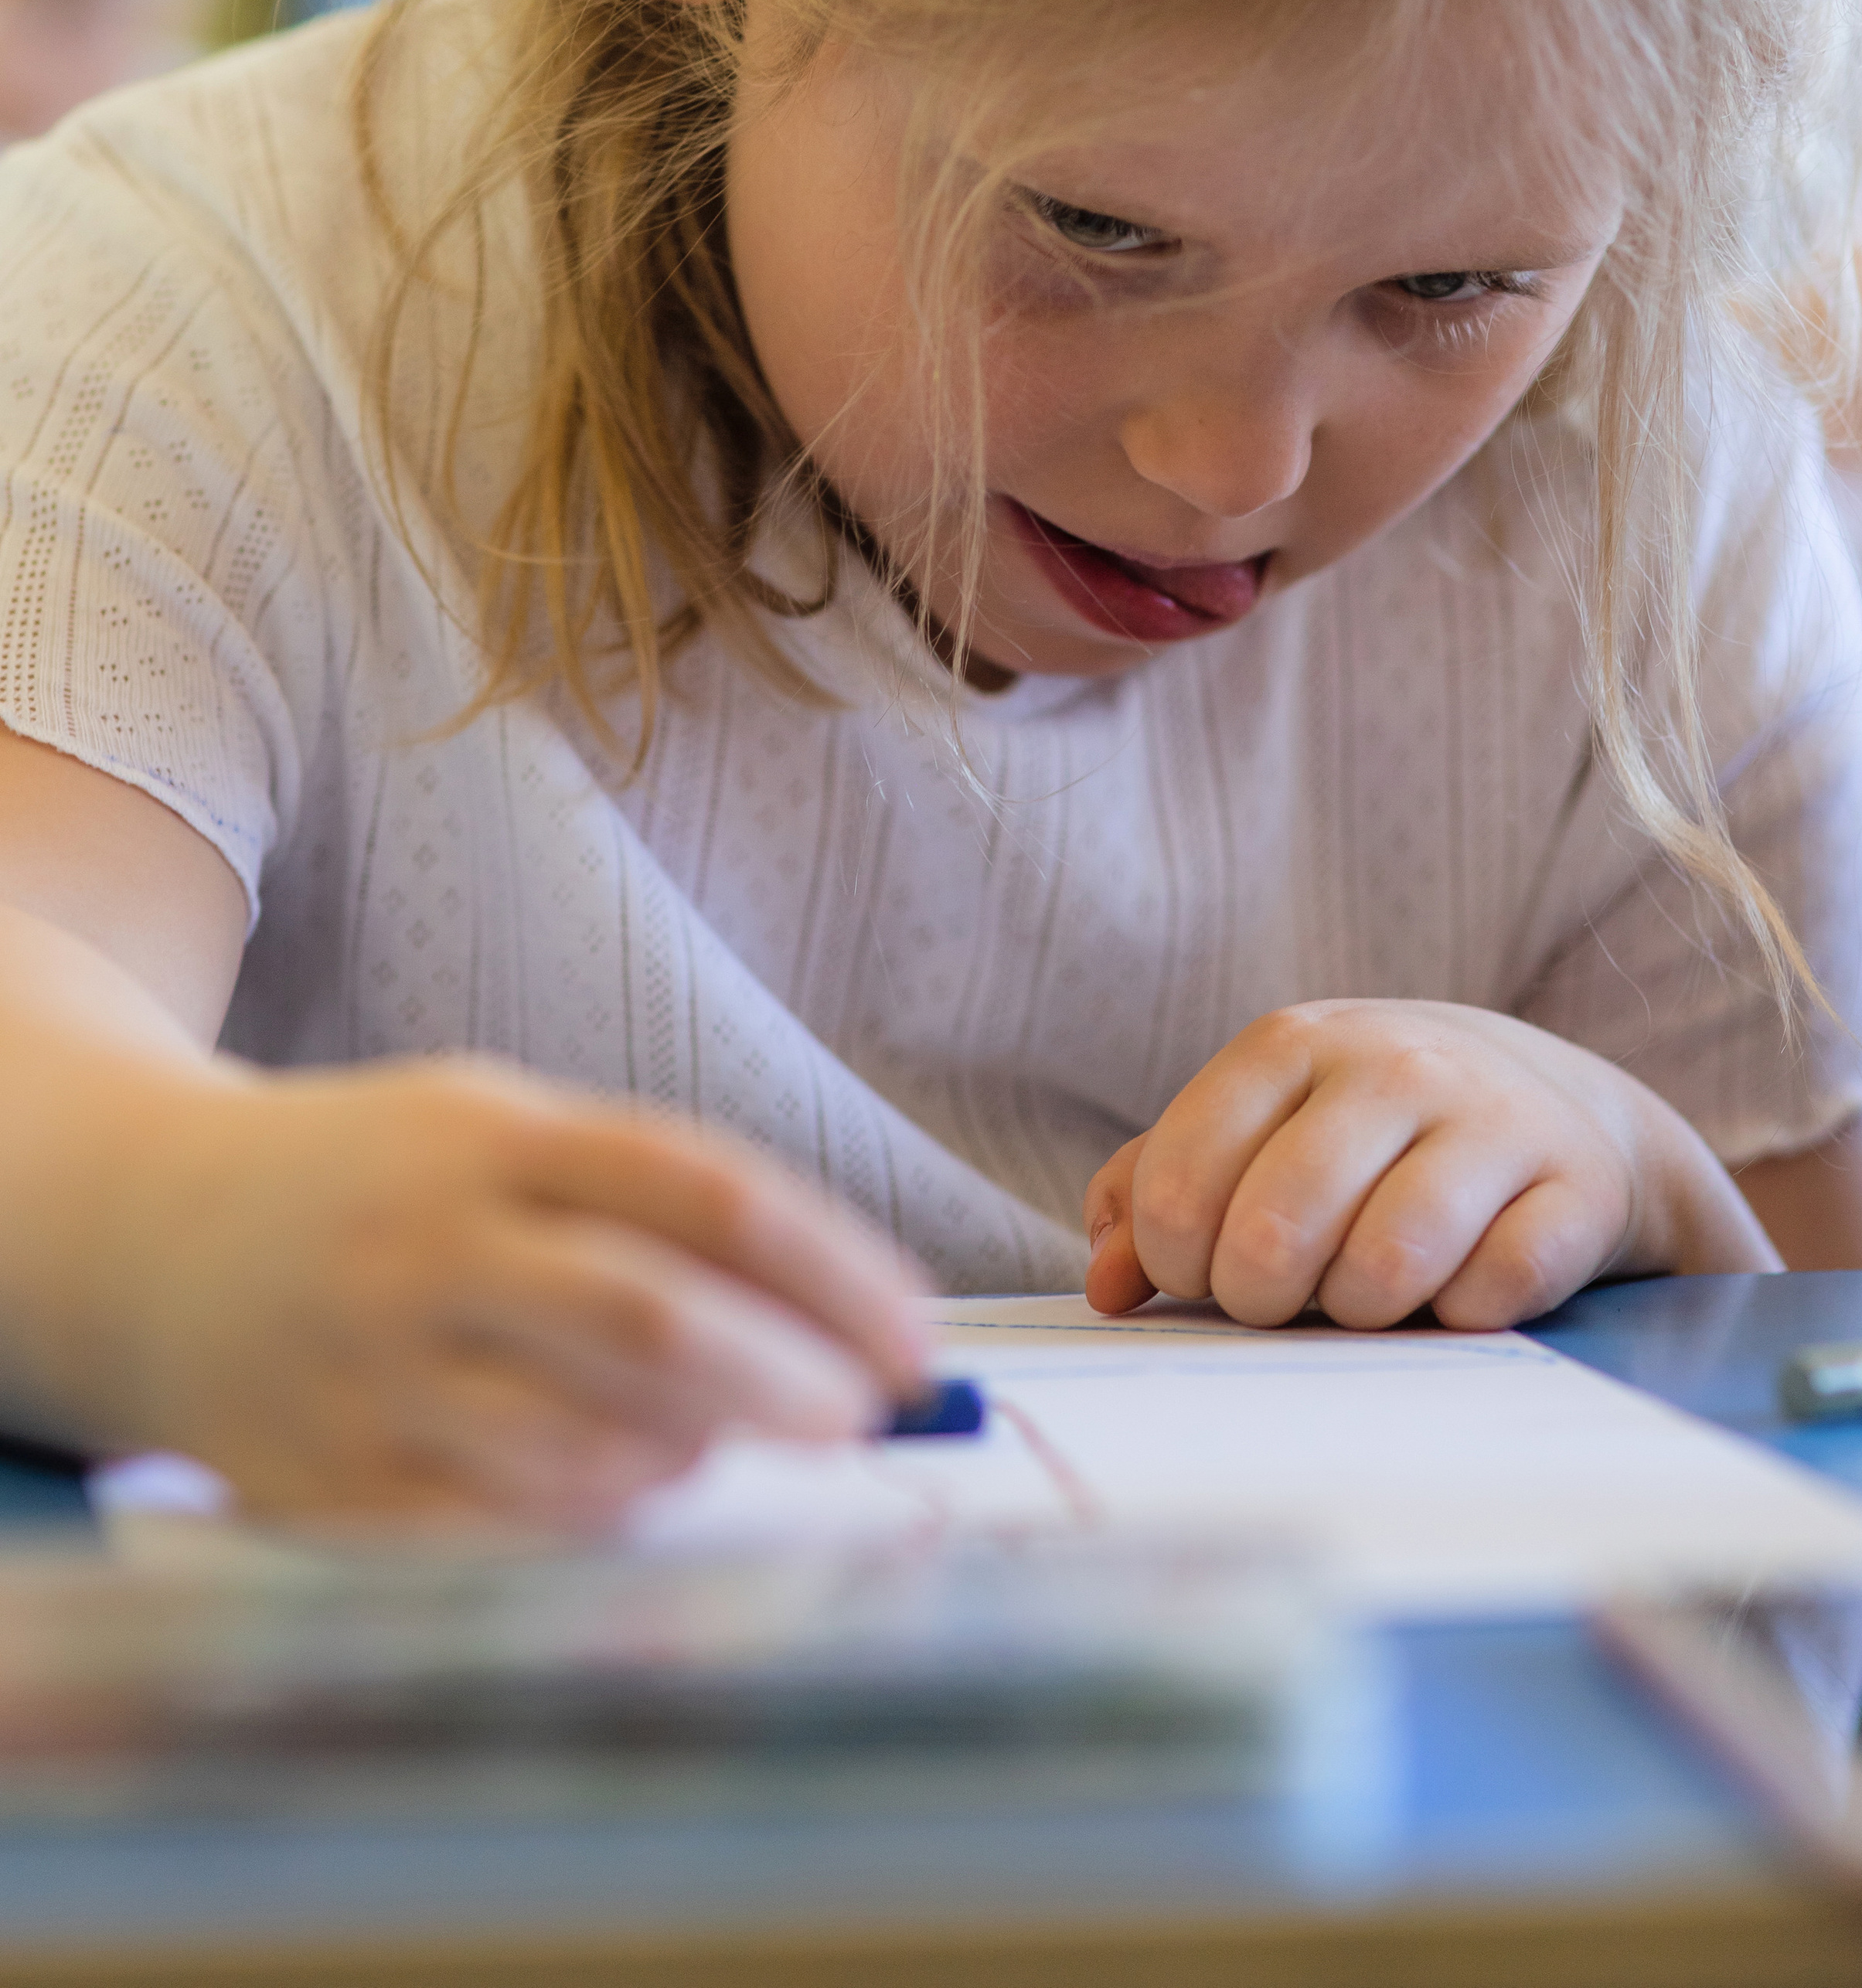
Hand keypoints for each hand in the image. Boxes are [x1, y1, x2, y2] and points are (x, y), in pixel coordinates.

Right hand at [101, 1055, 927, 1527]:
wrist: (149, 1236)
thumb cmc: (383, 1183)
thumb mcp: (499, 1130)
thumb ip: (647, 1206)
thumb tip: (829, 1325)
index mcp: (493, 1134)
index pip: (703, 1194)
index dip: (831, 1270)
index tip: (913, 1335)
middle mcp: (431, 1246)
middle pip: (652, 1324)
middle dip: (789, 1381)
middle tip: (865, 1416)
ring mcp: (371, 1370)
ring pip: (587, 1445)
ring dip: (696, 1456)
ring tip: (721, 1434)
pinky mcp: (324, 1484)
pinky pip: (502, 1531)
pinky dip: (595, 1518)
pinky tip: (624, 1485)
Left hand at [1083, 1001, 1777, 1330]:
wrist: (1550, 1105)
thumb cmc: (1363, 1137)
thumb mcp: (1254, 1131)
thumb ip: (1155, 1193)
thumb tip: (1108, 1284)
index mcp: (1290, 1045)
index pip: (1182, 1180)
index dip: (1174, 1260)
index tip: (1201, 1274)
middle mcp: (1392, 1065)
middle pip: (1276, 1229)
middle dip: (1261, 1298)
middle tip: (1282, 1300)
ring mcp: (1492, 1120)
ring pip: (1387, 1265)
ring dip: (1362, 1313)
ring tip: (1367, 1295)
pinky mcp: (1576, 1189)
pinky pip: (1495, 1289)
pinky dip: (1462, 1316)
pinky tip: (1457, 1293)